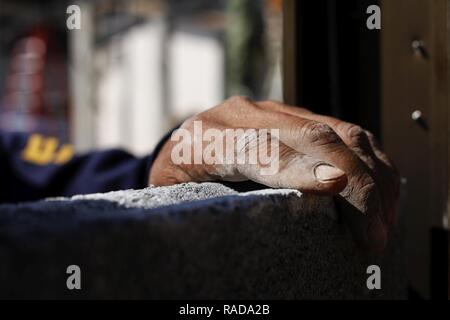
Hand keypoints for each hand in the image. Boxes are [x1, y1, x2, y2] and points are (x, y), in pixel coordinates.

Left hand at [150, 97, 399, 251]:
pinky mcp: (295, 114)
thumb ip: (213, 205)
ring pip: (338, 130)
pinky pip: (344, 130)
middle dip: (354, 184)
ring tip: (384, 219)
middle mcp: (245, 116)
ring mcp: (274, 110)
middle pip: (311, 137)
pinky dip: (370, 159)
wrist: (181, 141)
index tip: (334, 188)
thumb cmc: (179, 180)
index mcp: (208, 139)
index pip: (258, 149)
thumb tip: (269, 229)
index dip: (298, 168)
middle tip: (373, 234)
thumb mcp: (180, 197)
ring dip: (371, 174)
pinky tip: (382, 189)